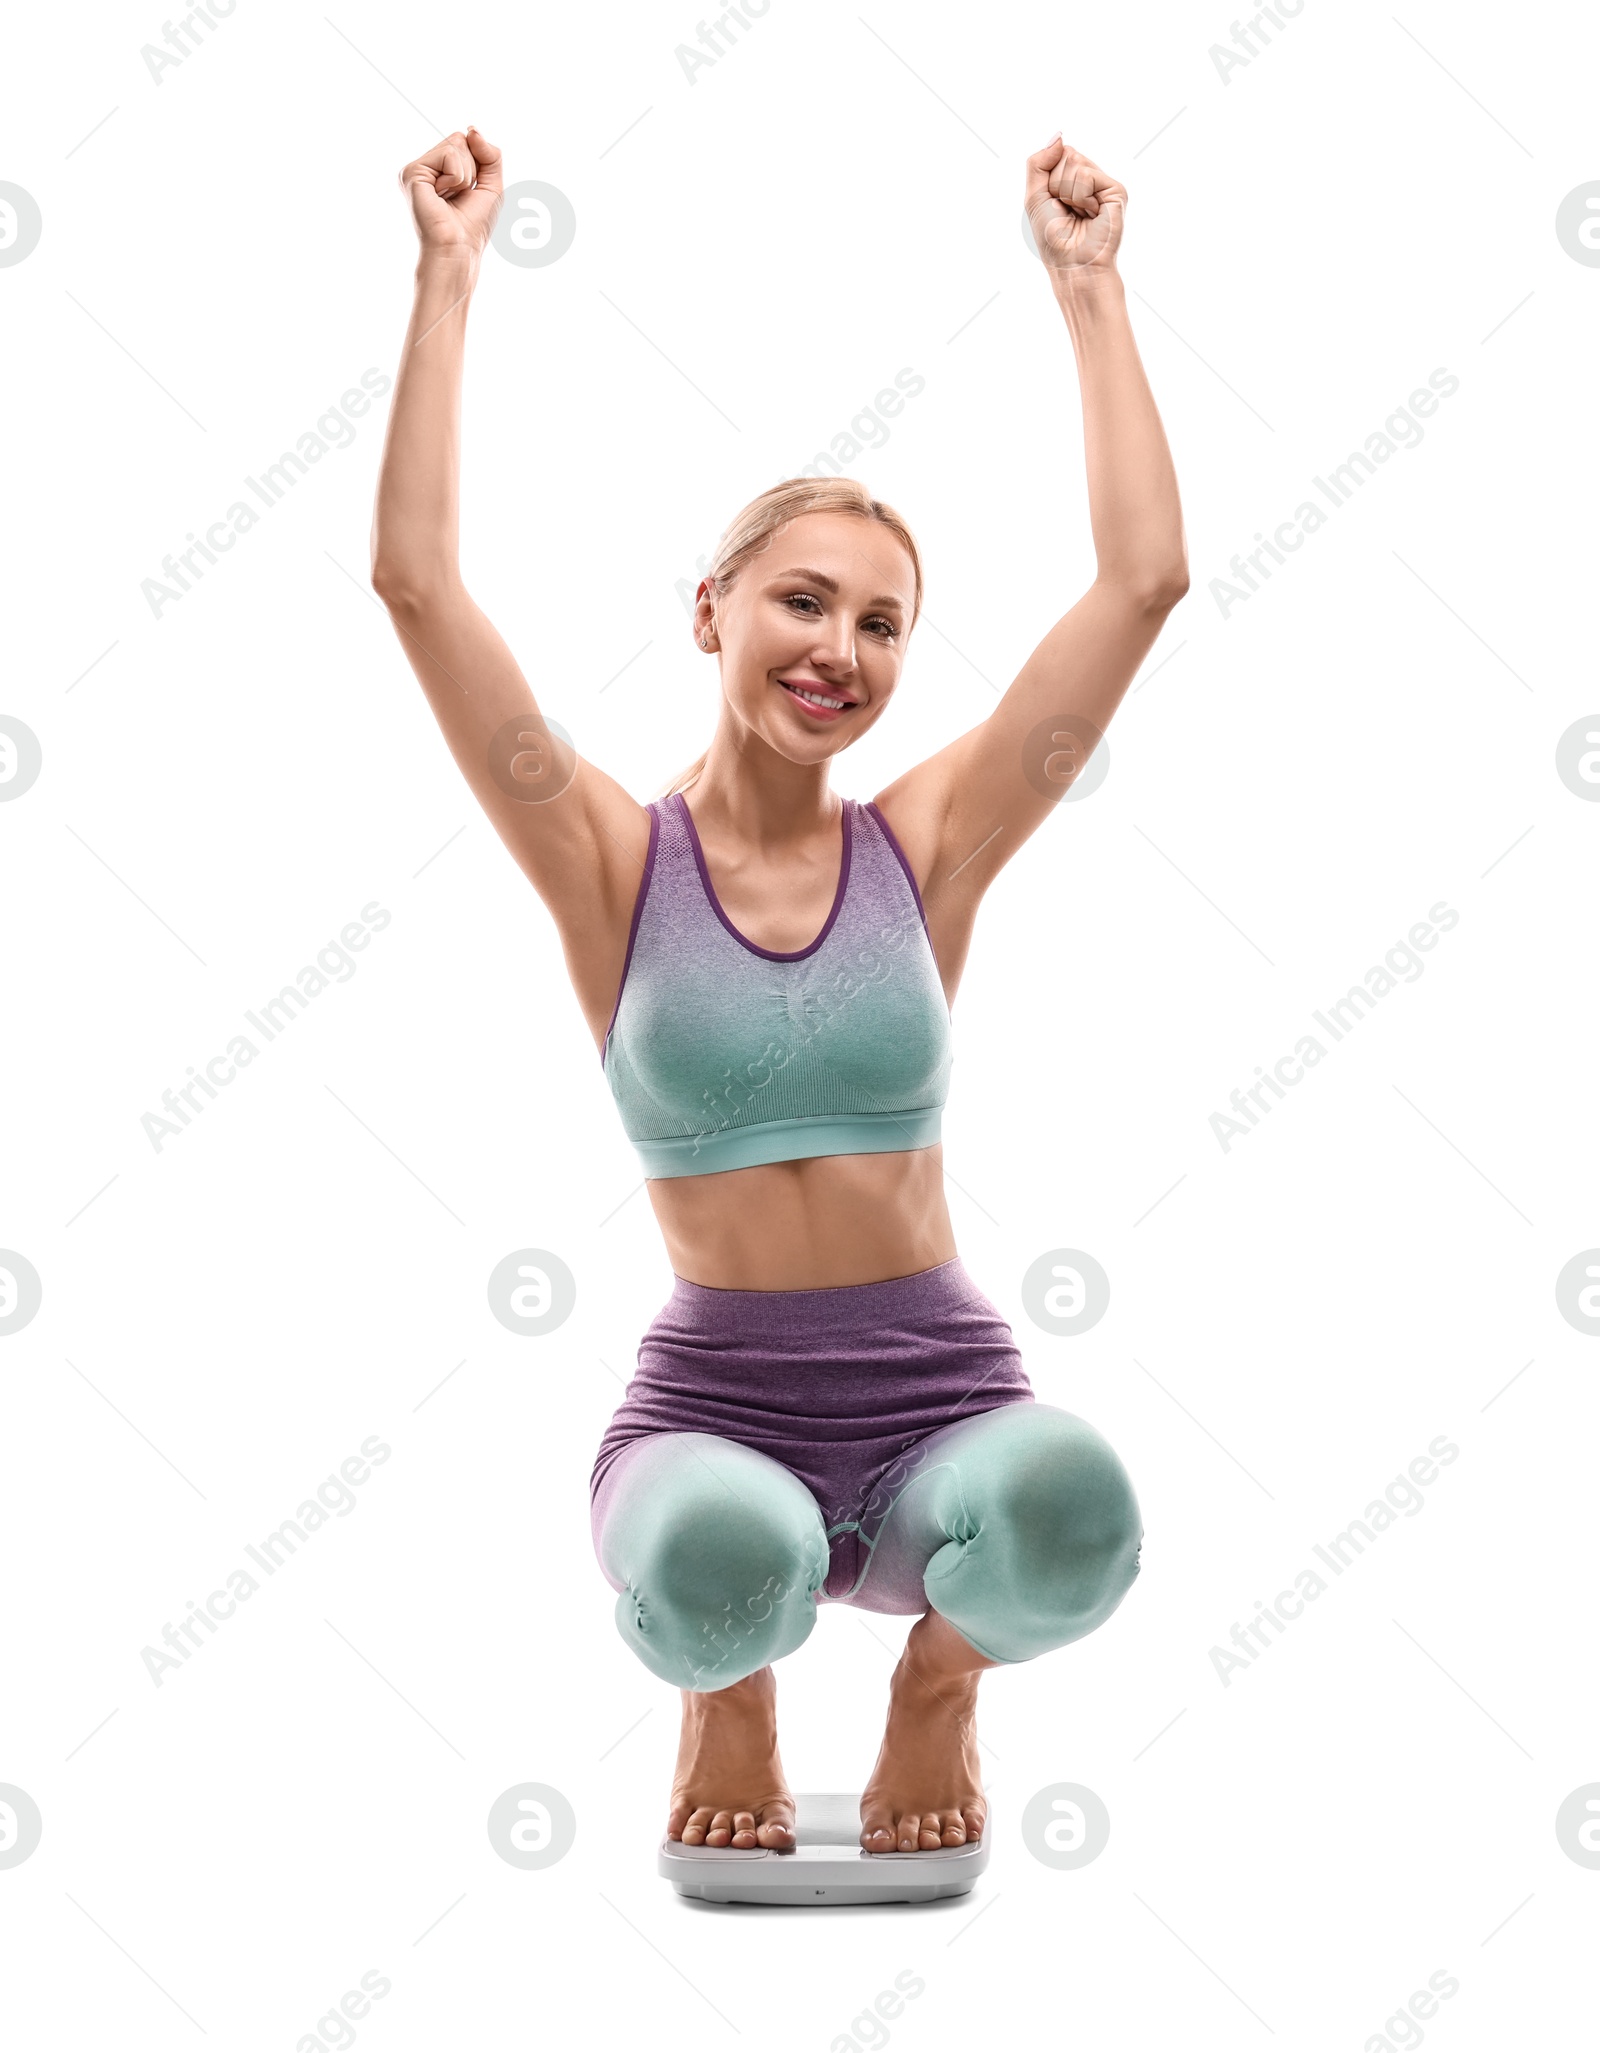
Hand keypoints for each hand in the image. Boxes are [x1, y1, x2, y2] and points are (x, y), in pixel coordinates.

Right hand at [399, 126, 503, 260]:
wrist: (457, 249)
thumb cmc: (473, 226)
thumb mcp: (492, 185)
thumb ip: (490, 154)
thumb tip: (471, 129)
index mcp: (439, 170)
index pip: (464, 141)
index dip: (478, 164)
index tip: (469, 190)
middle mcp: (425, 167)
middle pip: (460, 138)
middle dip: (472, 168)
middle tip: (459, 196)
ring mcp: (416, 169)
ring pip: (455, 144)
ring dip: (465, 174)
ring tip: (450, 198)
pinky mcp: (412, 172)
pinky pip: (448, 155)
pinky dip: (456, 177)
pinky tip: (442, 196)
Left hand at [1025, 137, 1125, 276]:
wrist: (1073, 265)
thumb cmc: (1053, 239)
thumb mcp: (1034, 198)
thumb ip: (1038, 163)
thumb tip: (1059, 135)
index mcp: (1071, 180)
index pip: (1057, 153)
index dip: (1048, 179)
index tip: (1054, 204)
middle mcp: (1090, 178)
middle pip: (1065, 154)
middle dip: (1056, 185)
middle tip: (1067, 211)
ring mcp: (1103, 183)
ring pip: (1074, 161)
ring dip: (1067, 193)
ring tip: (1079, 214)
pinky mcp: (1116, 190)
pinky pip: (1086, 175)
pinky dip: (1080, 197)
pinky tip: (1091, 214)